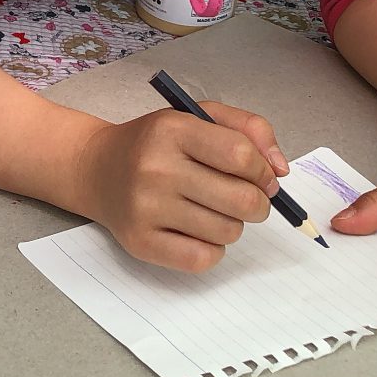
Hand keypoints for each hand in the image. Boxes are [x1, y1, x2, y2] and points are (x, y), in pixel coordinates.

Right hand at [74, 101, 286, 271]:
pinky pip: (203, 258)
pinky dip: (212, 249)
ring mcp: (145, 207)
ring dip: (231, 225)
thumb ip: (247, 129)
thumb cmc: (156, 144)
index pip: (241, 155)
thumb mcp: (197, 117)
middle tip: (245, 199)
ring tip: (211, 211)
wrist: (96, 168)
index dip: (263, 171)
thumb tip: (280, 171)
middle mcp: (156, 167)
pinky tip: (197, 231)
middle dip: (257, 204)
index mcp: (172, 130)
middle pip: (242, 200)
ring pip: (227, 232)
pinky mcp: (140, 241)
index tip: (262, 177)